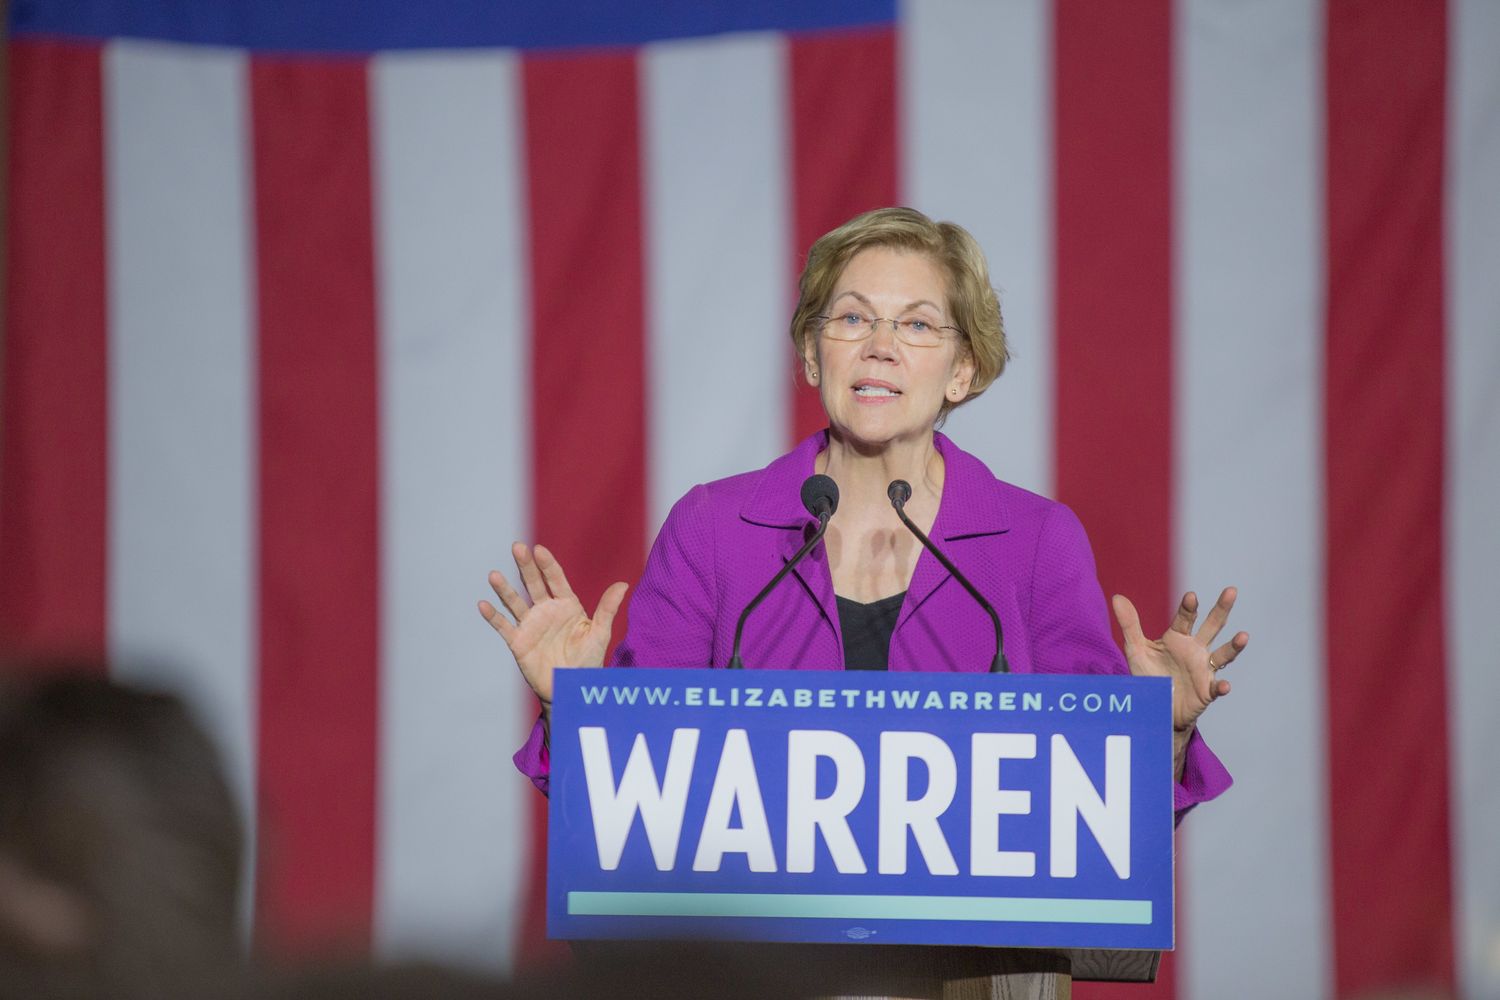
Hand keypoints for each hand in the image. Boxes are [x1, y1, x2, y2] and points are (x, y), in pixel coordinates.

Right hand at [478, 542, 627, 714]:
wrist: (572, 689)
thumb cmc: (588, 660)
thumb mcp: (600, 633)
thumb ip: (607, 609)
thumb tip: (623, 584)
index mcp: (567, 605)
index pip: (555, 579)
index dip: (547, 564)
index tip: (539, 549)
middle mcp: (546, 610)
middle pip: (533, 584)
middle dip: (526, 566)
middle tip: (517, 547)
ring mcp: (531, 625)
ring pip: (515, 602)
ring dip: (504, 589)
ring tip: (494, 575)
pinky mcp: (519, 642)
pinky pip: (504, 627)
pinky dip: (493, 616)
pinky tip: (483, 605)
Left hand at [1112, 587, 1247, 733]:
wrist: (1156, 708)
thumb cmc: (1149, 676)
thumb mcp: (1136, 650)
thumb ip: (1129, 625)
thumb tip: (1117, 596)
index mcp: (1178, 637)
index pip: (1185, 618)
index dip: (1188, 607)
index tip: (1191, 596)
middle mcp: (1195, 649)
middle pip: (1212, 626)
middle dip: (1221, 609)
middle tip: (1231, 591)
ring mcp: (1203, 669)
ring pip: (1223, 655)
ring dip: (1233, 646)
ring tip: (1243, 636)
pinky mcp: (1206, 690)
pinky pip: (1216, 687)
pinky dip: (1221, 686)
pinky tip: (1224, 686)